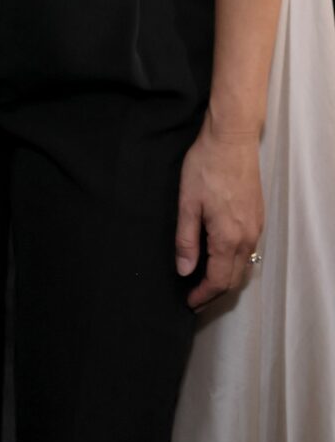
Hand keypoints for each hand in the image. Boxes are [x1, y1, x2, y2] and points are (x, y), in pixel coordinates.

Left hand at [174, 115, 263, 309]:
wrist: (232, 139)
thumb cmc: (206, 167)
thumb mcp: (187, 202)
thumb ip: (186, 240)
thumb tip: (184, 270)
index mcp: (228, 238)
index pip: (218, 280)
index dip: (203, 295)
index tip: (189, 302)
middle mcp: (247, 237)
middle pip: (234, 278)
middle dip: (215, 292)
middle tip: (195, 296)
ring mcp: (256, 227)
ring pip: (244, 265)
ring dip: (226, 277)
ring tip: (205, 280)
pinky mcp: (258, 216)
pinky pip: (249, 250)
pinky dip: (234, 261)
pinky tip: (220, 255)